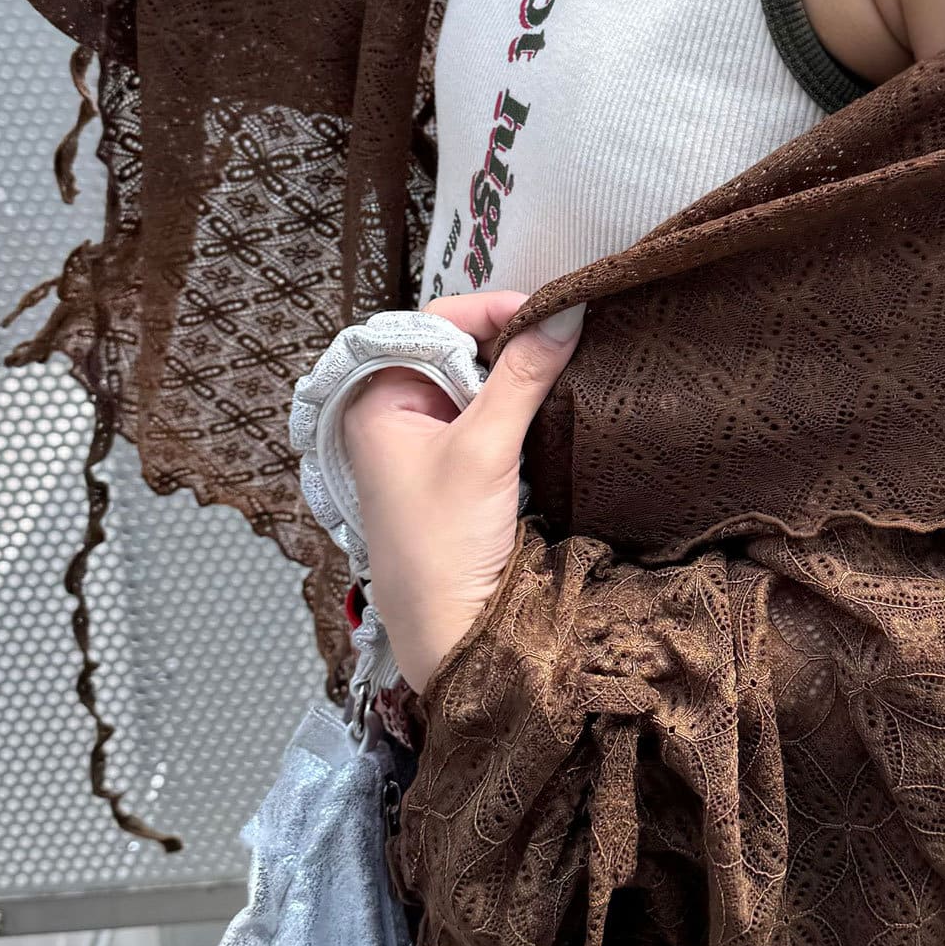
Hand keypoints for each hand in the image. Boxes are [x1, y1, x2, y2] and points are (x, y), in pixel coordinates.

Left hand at [340, 291, 585, 692]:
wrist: (450, 635)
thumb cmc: (443, 547)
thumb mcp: (484, 450)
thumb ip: (523, 376)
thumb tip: (566, 311)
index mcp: (378, 400)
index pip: (434, 323)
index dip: (490, 310)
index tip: (548, 312)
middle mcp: (397, 414)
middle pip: (459, 348)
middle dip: (510, 338)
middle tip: (564, 335)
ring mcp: (428, 443)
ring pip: (479, 382)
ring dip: (519, 373)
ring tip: (565, 361)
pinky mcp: (458, 469)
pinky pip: (490, 416)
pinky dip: (521, 406)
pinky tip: (552, 402)